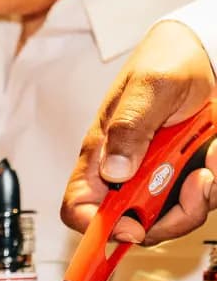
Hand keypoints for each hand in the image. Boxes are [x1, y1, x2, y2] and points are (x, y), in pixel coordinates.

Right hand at [61, 20, 216, 245]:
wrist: (206, 53)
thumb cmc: (165, 62)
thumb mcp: (147, 88)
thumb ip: (128, 128)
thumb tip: (114, 171)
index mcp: (101, 156)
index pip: (79, 207)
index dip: (96, 227)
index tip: (128, 227)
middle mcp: (126, 174)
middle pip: (132, 225)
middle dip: (166, 218)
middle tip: (194, 184)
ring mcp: (157, 177)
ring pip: (171, 218)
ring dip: (198, 199)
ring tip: (211, 163)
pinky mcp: (185, 175)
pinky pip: (201, 199)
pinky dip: (215, 182)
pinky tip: (216, 153)